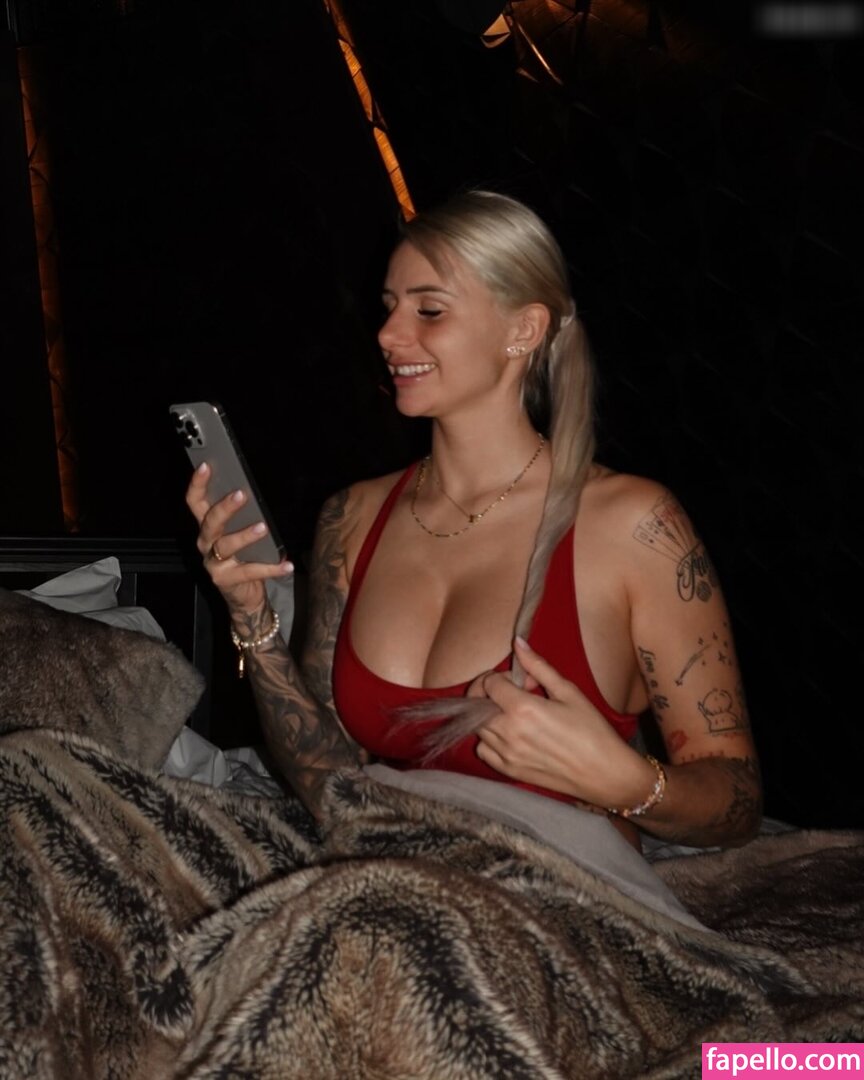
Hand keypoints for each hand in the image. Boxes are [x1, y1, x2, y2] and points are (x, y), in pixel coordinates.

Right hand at [185, 462, 292, 617]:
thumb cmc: (243, 557)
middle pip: (210, 522)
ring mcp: (213, 563)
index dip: (197, 484)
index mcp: (207, 527)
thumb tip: (252, 492)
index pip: (195, 502)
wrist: (243, 596)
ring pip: (226, 545)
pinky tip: (287, 564)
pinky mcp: (225, 580)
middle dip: (224, 507)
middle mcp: (205, 543)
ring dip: (245, 535)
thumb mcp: (238, 533)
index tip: (205, 465)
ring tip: (263, 527)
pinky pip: (250, 571)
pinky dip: (272, 568)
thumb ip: (241, 516)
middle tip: (241, 494)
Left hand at [475, 637, 653, 806]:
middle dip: (489, 692)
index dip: (501, 676)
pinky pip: (483, 750)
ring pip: (479, 726)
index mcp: (523, 708)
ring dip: (490, 715)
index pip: (489, 683)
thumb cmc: (592, 730)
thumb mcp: (568, 692)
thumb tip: (518, 643)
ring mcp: (506, 754)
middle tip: (512, 693)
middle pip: (477, 703)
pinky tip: (510, 735)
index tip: (521, 681)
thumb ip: (538, 666)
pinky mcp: (509, 771)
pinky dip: (489, 740)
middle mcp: (509, 732)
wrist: (604, 772)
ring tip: (514, 714)